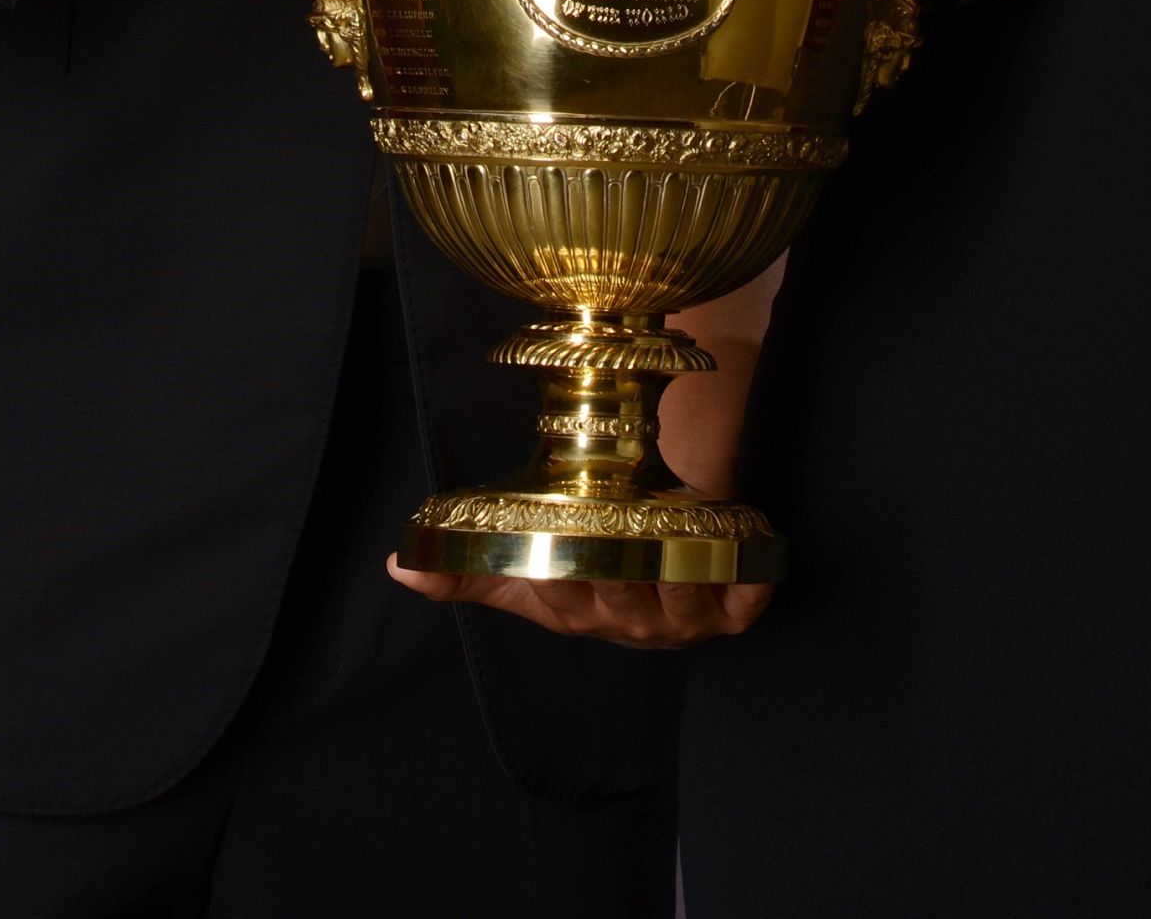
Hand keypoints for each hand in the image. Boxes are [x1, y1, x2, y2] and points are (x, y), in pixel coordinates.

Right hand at [387, 558, 771, 646]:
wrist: (666, 552)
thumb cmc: (595, 573)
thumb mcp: (532, 576)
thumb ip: (470, 575)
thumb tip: (400, 567)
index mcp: (583, 617)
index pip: (561, 597)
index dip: (556, 570)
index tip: (550, 540)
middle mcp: (634, 625)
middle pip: (622, 597)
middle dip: (617, 568)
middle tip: (610, 526)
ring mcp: (688, 618)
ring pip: (682, 597)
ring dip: (680, 567)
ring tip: (672, 527)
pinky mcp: (737, 607)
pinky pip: (748, 600)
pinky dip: (750, 579)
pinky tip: (744, 555)